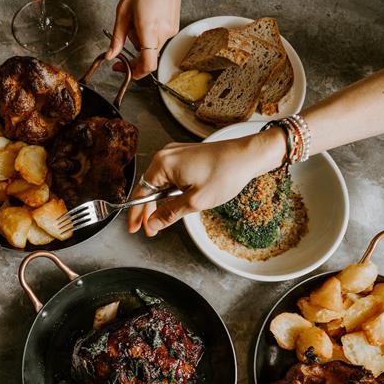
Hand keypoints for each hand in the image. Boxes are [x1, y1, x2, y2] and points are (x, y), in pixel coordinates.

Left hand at [105, 0, 187, 77]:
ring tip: (137, 18)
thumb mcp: (123, 11)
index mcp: (149, 29)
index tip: (124, 70)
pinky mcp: (174, 26)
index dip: (135, 73)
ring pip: (152, 47)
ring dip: (142, 40)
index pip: (147, 65)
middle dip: (134, 50)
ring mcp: (171, 30)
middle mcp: (163, 32)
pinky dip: (150, 33)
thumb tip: (110, 54)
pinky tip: (146, 17)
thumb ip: (117, 37)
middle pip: (147, 56)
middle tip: (125, 35)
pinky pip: (159, 38)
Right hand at [128, 129, 285, 236]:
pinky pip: (170, 177)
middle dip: (149, 210)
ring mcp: (176, 154)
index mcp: (163, 164)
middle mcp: (165, 155)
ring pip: (160, 184)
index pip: (141, 193)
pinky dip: (170, 192)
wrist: (247, 156)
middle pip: (149, 188)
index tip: (136, 228)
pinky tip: (175, 203)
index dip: (137, 214)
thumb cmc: (225, 173)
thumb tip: (152, 224)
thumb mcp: (195, 201)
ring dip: (161, 202)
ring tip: (164, 219)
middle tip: (151, 229)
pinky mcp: (185, 156)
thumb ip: (169, 214)